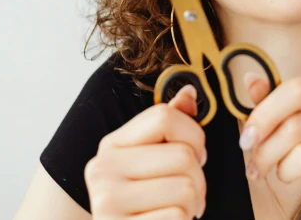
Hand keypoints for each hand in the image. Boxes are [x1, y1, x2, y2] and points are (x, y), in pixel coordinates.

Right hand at [85, 84, 207, 218]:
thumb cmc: (146, 206)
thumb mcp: (153, 162)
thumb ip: (170, 127)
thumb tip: (189, 93)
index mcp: (110, 146)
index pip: (164, 116)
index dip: (193, 135)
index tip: (195, 154)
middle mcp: (102, 170)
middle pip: (182, 154)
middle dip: (198, 178)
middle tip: (188, 193)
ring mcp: (107, 203)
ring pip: (186, 187)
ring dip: (193, 205)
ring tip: (178, 211)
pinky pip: (178, 217)